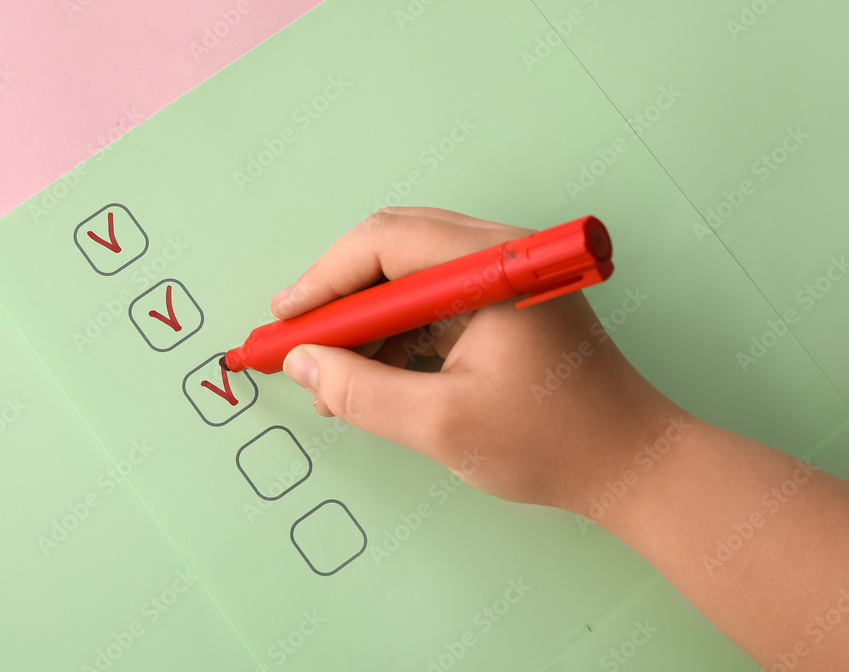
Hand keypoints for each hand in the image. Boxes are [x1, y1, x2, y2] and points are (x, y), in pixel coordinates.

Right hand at [271, 207, 685, 512]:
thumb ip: (361, 393)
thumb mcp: (442, 425)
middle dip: (339, 297)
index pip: (385, 242)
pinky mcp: (506, 303)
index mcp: (494, 266)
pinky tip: (373, 375)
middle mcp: (500, 254)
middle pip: (392, 248)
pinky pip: (432, 301)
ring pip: (408, 276)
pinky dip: (396, 332)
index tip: (285, 323)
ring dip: (365, 319)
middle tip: (298, 343)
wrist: (632, 463)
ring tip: (331, 375)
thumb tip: (304, 363)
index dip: (323, 281)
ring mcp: (505, 276)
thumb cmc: (553, 443)